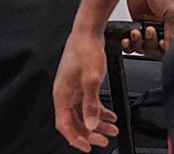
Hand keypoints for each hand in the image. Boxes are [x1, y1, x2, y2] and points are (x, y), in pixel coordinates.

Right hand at [53, 29, 119, 151]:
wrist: (88, 32)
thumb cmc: (85, 50)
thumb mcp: (91, 80)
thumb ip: (91, 105)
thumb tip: (91, 125)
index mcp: (62, 94)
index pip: (65, 125)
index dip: (76, 139)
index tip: (88, 147)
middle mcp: (65, 93)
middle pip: (75, 121)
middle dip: (90, 133)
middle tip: (104, 140)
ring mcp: (73, 88)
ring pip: (84, 113)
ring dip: (97, 123)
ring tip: (112, 129)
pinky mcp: (80, 83)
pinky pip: (89, 103)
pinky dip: (99, 110)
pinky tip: (110, 115)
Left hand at [124, 0, 173, 58]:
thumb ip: (173, 33)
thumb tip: (169, 50)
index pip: (173, 49)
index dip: (165, 51)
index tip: (160, 43)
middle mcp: (165, 30)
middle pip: (157, 52)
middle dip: (150, 46)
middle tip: (149, 32)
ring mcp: (151, 29)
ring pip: (144, 49)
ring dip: (138, 44)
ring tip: (136, 33)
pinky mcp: (138, 26)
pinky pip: (133, 44)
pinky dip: (129, 45)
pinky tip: (127, 39)